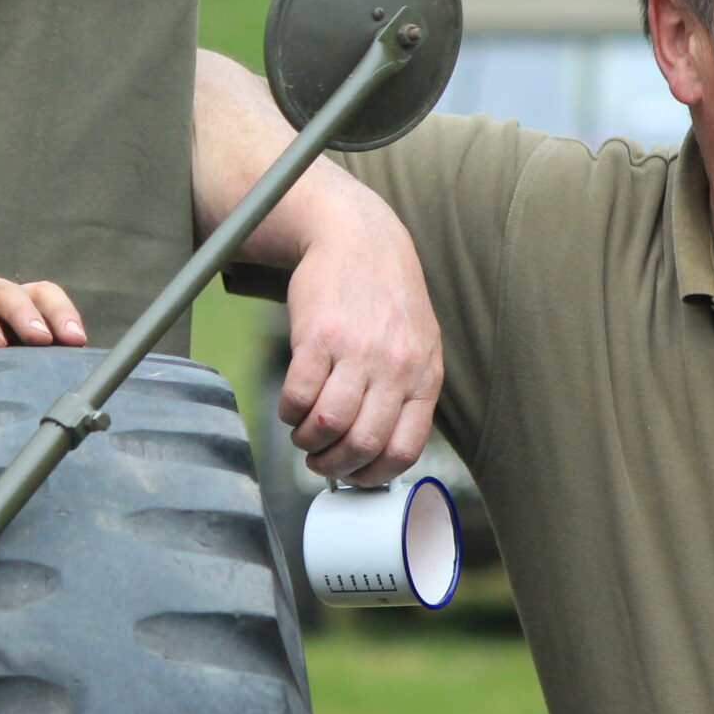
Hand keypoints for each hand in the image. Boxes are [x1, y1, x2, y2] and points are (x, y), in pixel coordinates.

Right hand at [279, 194, 441, 485]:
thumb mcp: (417, 344)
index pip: (403, 449)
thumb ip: (406, 392)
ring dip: (307, 440)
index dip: (372, 474)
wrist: (358, 238)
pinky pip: (298, 394)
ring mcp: (356, 350)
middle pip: (362, 443)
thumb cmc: (386, 297)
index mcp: (424, 376)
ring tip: (302, 433)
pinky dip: (289, 412)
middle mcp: (394, 366)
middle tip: (318, 460)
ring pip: (328, 424)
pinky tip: (291, 406)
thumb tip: (380, 451)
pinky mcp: (318, 335)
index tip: (353, 475)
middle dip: (333, 465)